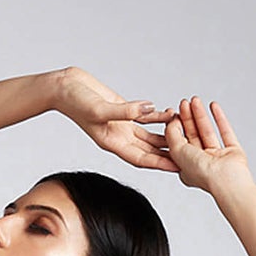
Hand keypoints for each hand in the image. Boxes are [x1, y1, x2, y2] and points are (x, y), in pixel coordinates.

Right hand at [53, 66, 180, 173]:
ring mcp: (122, 124)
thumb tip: (149, 108)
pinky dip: (158, 116)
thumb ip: (125, 111)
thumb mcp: (100, 108)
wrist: (65, 88)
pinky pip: (145, 117)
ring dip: (166, 136)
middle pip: (149, 151)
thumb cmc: (76, 101)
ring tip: (185, 136)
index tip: (177, 167)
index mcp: (112, 143)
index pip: (141, 158)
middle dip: (168, 155)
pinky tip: (172, 114)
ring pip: (150, 135)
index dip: (160, 163)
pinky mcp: (123, 110)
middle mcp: (119, 137)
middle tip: (189, 157)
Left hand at [164, 96, 253, 194]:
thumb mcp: (177, 152)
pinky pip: (225, 132)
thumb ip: (172, 135)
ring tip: (195, 100)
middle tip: (184, 102)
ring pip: (206, 132)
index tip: (172, 112)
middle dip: (187, 118)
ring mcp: (217, 157)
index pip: (178, 143)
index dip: (175, 127)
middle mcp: (201, 163)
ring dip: (200, 115)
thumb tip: (172, 121)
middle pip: (192, 135)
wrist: (226, 180)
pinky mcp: (232, 152)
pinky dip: (219, 118)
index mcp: (185, 168)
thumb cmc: (202, 173)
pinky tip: (213, 106)